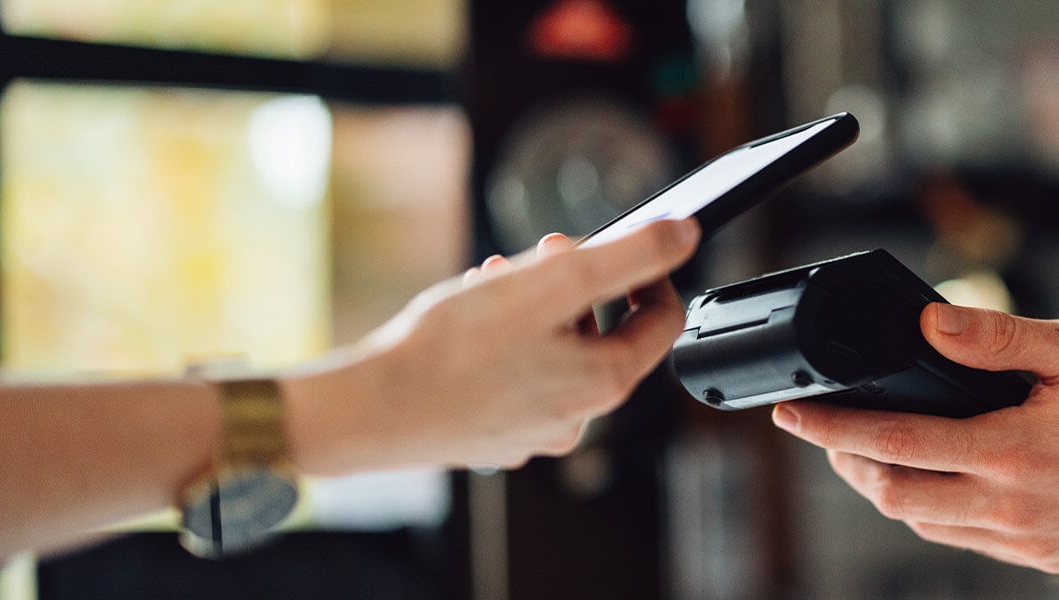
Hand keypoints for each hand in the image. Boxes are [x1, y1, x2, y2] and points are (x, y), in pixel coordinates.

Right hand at [287, 218, 699, 473]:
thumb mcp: (554, 282)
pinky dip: (506, 339)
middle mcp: (578, 417)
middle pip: (603, 332)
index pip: (662, 321)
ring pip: (556, 350)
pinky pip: (519, 374)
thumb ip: (628, 256)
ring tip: (493, 280)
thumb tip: (683, 236)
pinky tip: (469, 319)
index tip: (622, 246)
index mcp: (605, 382)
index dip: (649, 273)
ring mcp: (536, 430)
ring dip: (535, 305)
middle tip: (540, 254)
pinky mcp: (496, 432)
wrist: (374, 409)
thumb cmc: (454, 350)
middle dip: (576, 283)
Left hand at [773, 303, 1058, 572]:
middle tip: (825, 434)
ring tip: (871, 451)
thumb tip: (925, 325)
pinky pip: (966, 539)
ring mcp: (1029, 540)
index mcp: (1015, 451)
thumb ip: (995, 338)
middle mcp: (1015, 507)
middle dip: (848, 465)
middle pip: (895, 497)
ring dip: (888, 489)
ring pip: (926, 524)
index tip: (794, 414)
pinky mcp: (1044, 557)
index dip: (833, 429)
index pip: (897, 442)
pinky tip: (934, 477)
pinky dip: (935, 509)